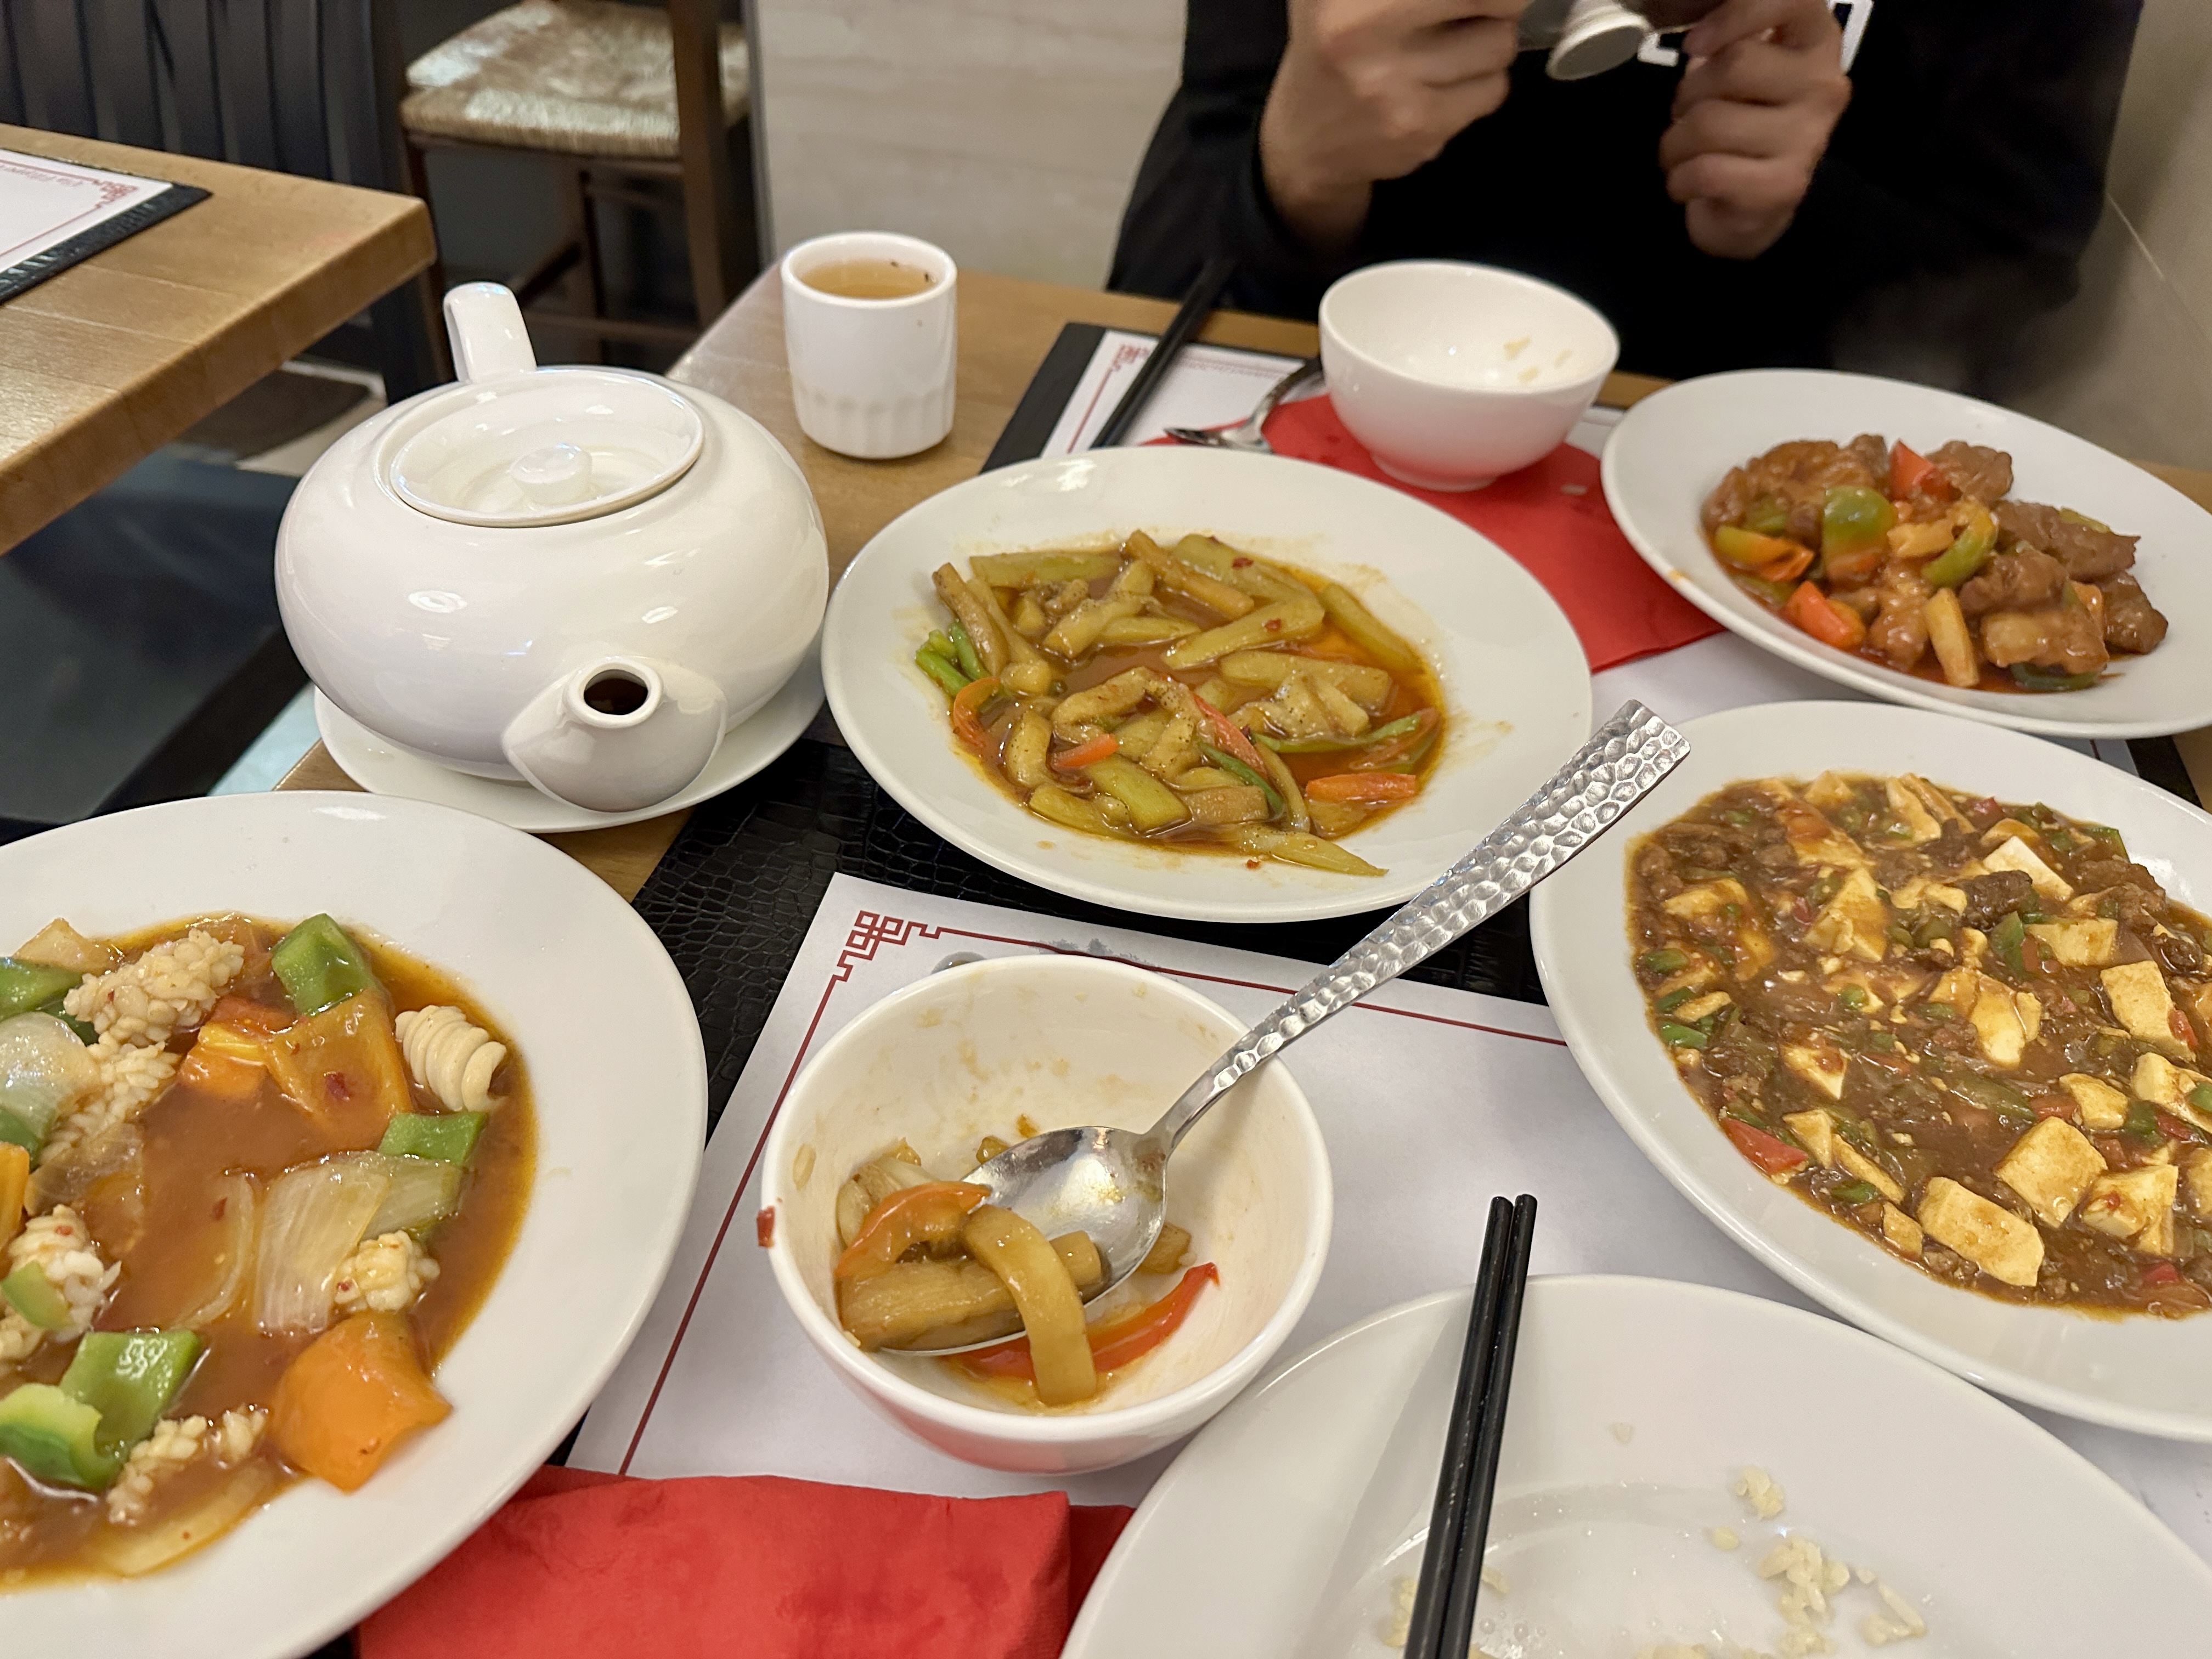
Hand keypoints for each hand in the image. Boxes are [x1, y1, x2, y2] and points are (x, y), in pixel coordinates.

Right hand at [1260, 0, 1529, 256]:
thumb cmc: (1339, 45)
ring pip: (1499, 45)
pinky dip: (1479, 88)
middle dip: (1497, 5)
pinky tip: (1443, 89)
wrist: (1307, 141)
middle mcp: (1359, 29)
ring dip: (1487, 48)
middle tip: (1472, 13)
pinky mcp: (1416, 128)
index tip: (1475, 3)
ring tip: (1449, 53)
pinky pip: (1491, 91)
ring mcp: (1389, 84)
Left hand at [1659, 0, 1849, 259]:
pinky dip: (1680, 180)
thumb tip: (1697, 27)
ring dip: (1676, 142)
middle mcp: (1823, 84)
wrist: (1756, 205)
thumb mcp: (1738, 67)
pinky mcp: (1784, 186)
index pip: (1788, 1)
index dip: (1734, 16)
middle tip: (1688, 114)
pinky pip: (1706, 171)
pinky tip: (1690, 181)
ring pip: (1710, 122)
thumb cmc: (1741, 123)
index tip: (1695, 42)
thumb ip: (1729, 38)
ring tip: (1686, 151)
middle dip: (1687, 93)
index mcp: (1815, 41)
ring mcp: (1809, 137)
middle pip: (1734, 65)